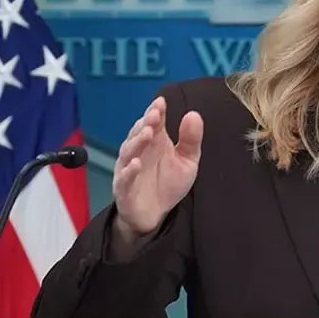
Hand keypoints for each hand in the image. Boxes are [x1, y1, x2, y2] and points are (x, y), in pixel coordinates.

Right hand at [112, 95, 202, 241]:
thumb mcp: (187, 160)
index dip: (155, 111)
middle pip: (138, 133)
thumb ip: (191, 139)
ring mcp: (129, 169)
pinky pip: (124, 178)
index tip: (161, 103)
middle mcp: (139, 151)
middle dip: (146, 122)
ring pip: (128, 151)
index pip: (153, 122)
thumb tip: (194, 114)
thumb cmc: (168, 184)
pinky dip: (129, 171)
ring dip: (137, 141)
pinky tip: (135, 164)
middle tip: (155, 114)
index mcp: (154, 141)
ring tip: (147, 133)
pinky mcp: (124, 188)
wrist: (155, 214)